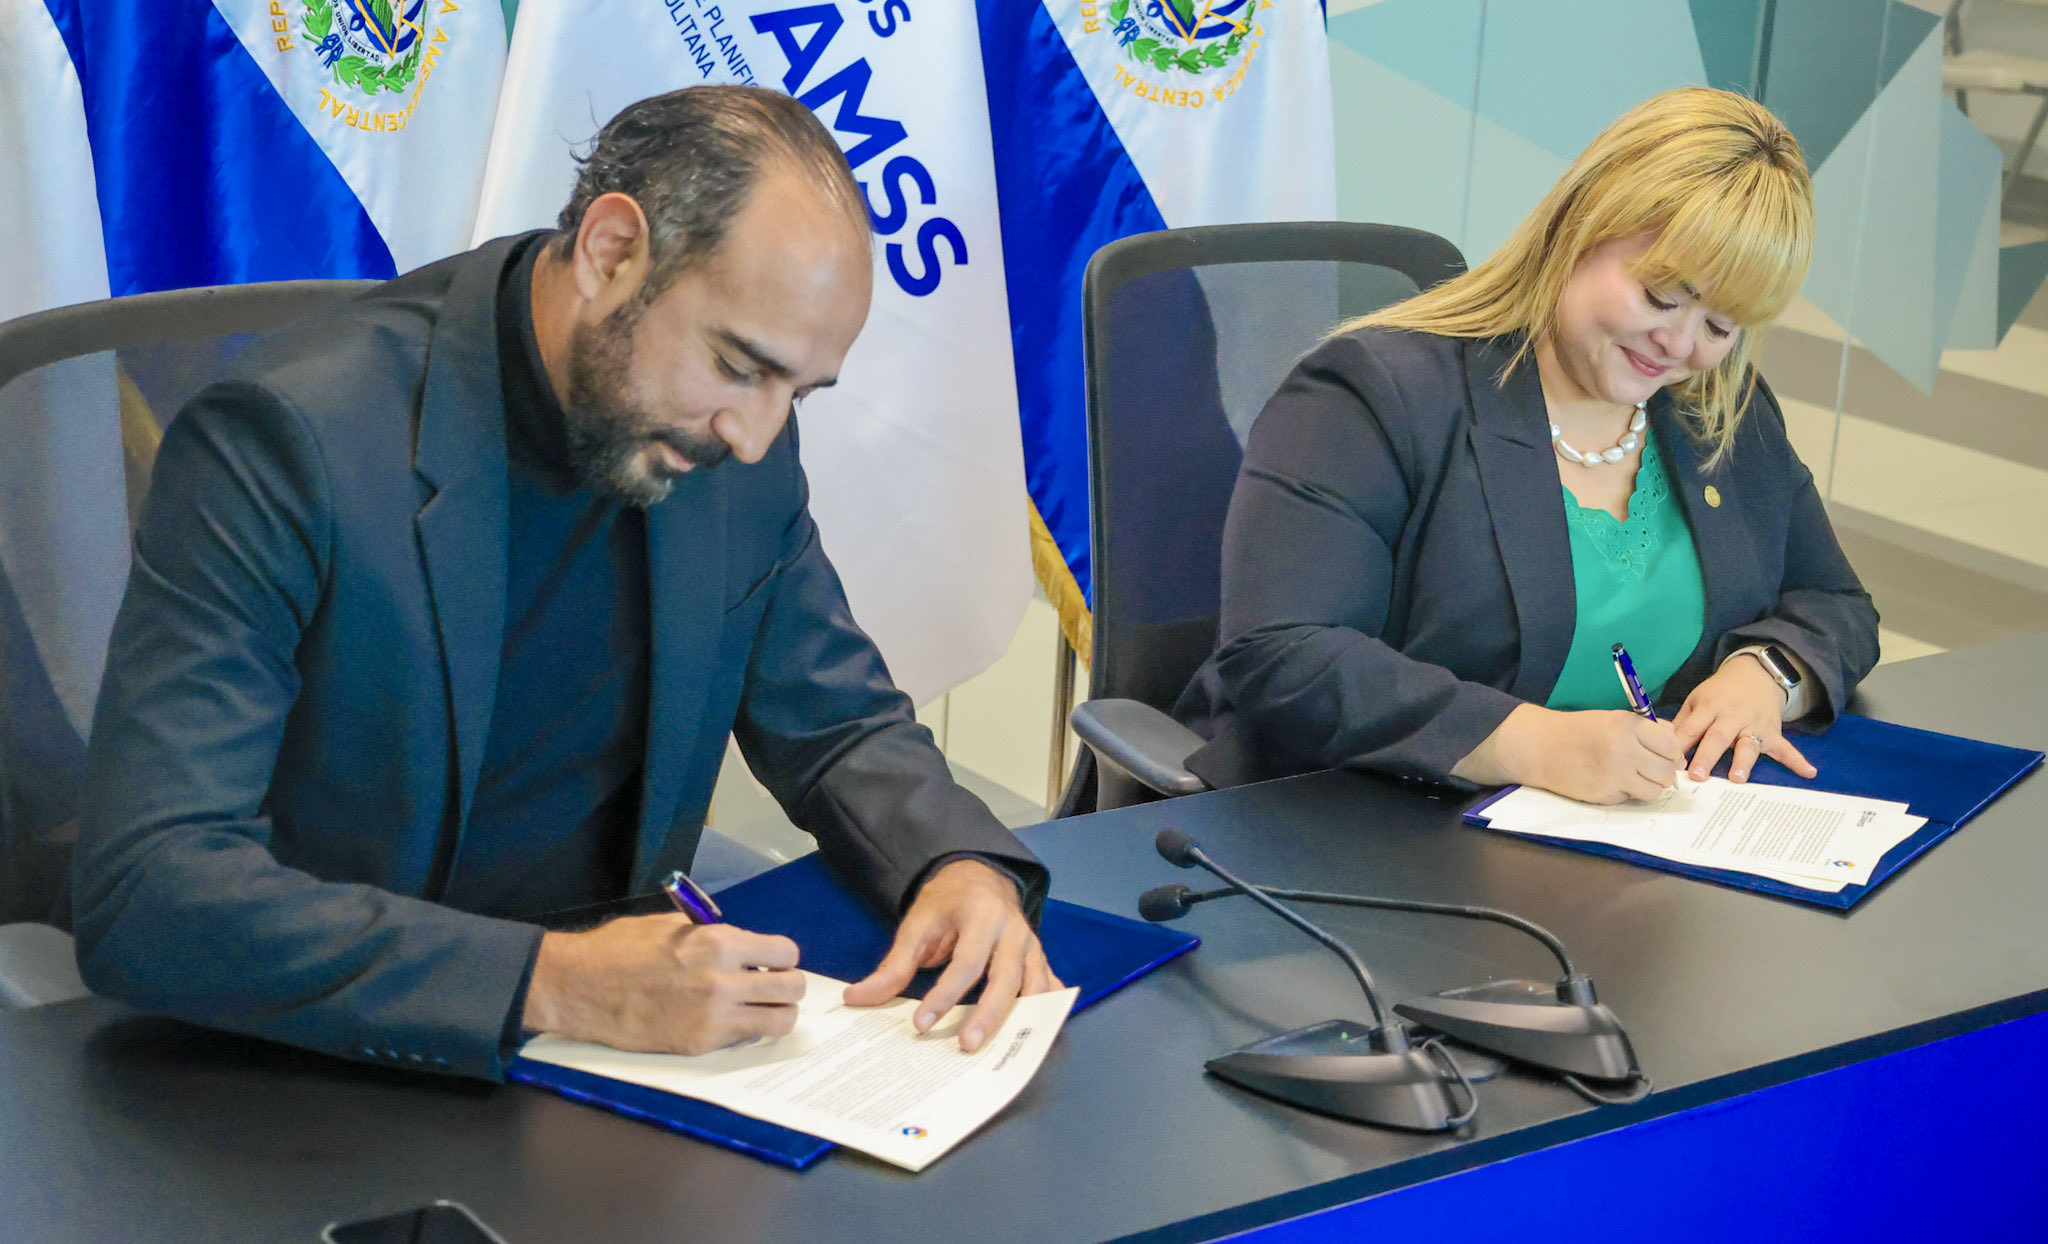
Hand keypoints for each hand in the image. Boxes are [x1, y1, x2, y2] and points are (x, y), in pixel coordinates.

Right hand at [521, 915, 802, 1054]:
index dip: (783, 958)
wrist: (582, 987)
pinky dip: (746, 1031)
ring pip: (780, 1022)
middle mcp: (724, 980)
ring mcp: (714, 1017)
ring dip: (777, 1014)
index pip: (785, 953)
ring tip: (761, 1009)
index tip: (773, 963)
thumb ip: (716, 936)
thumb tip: (745, 949)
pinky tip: (729, 1021)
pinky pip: (745, 1039)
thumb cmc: (621, 949)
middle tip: (774, 988)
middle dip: (789, 987)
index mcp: (719, 942)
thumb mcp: (674, 925)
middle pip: (793, 989)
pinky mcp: (700, 1044)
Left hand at [843, 859, 1062, 1052]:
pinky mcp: (1039, 958)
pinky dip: (1046, 1010)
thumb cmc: (946, 903)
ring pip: (1034, 986)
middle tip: (966, 1046)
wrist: (978, 877)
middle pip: (1006, 978)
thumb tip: (857, 998)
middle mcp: (1013, 930)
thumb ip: (893, 965)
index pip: (965, 962)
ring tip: (1000, 1048)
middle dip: (987, 1015)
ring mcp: (1032, 945)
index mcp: (982, 915)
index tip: (921, 1024)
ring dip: (1020, 1019)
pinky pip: (1048, 986)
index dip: (944, 995)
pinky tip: (1037, 1032)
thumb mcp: (916, 925)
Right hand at [1482, 703, 1684, 803]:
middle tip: (1652, 769)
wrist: (1541, 747)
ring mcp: (1614, 775)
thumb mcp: (1614, 719)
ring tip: (1634, 777)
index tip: (1668, 755)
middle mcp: (1623, 750)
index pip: (1671, 745)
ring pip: (1655, 790)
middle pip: (1667, 771)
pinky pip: (1631, 798)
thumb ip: (1648, 729)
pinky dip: (1626, 792)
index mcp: (1627, 726)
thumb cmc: (1579, 731)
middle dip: (1664, 772)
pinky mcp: (1604, 794)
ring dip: (1649, 786)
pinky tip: (1611, 781)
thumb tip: (1677, 750)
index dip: (1673, 753)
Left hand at [1674, 656, 1816, 782]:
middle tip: (1698, 776)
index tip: (1672, 763)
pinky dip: (1797, 759)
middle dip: (1707, 756)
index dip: (1681, 745)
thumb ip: (1681, 723)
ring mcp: (1754, 724)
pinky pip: (1786, 747)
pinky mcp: (1773, 731)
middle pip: (1718, 737)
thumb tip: (1661, 744)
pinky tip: (1808, 771)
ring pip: (1748, 743)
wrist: (1756, 674)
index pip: (1692, 728)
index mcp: (1709, 706)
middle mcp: (1732, 715)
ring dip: (1744, 761)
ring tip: (1738, 779)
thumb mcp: (1696, 699)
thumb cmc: (1719, 692)